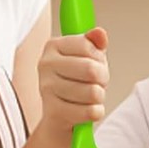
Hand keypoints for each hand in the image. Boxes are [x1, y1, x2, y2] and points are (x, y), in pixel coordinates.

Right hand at [36, 28, 108, 143]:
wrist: (59, 114)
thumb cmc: (76, 80)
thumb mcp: (87, 57)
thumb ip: (94, 43)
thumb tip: (100, 33)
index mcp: (53, 45)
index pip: (87, 45)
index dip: (99, 57)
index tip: (95, 62)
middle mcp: (45, 64)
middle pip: (91, 69)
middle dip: (103, 78)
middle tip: (97, 82)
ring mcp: (47, 88)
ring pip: (93, 92)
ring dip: (99, 96)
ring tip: (90, 96)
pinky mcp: (53, 111)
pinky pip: (90, 112)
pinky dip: (96, 112)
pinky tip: (88, 109)